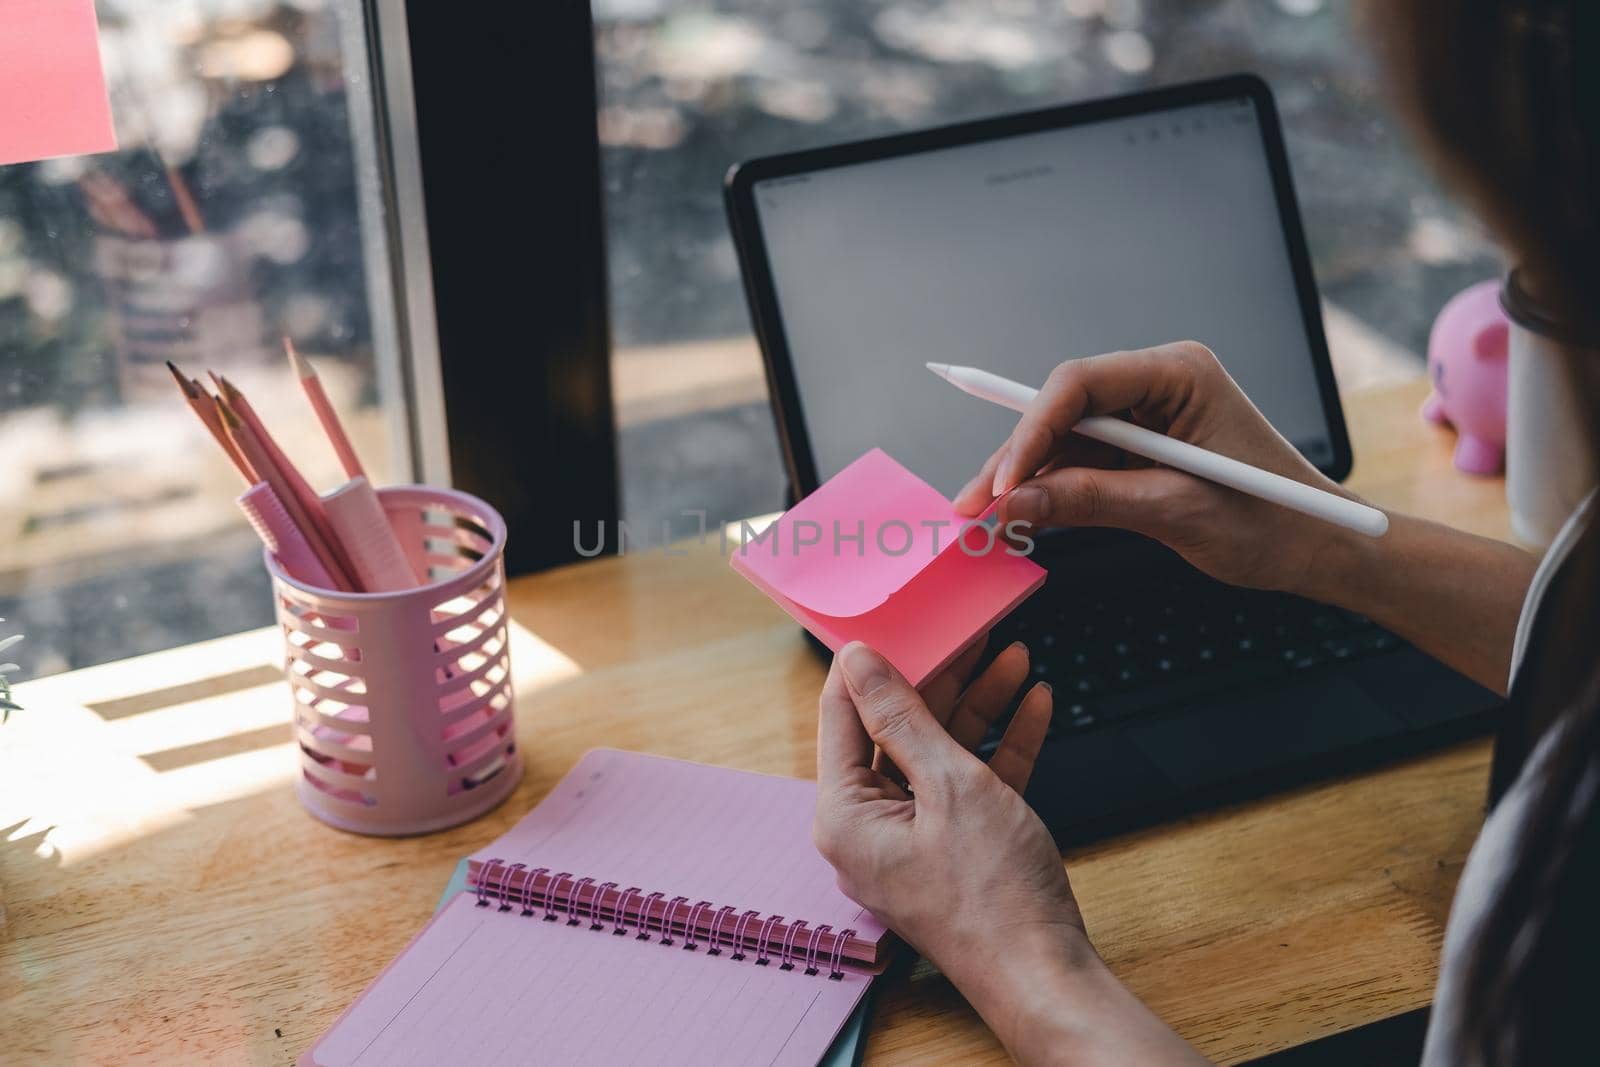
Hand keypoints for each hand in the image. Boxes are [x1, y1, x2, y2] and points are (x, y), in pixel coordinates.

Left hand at [814, 642, 1207, 1065]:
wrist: (1046, 974)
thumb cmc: (994, 896)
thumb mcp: (949, 784)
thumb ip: (903, 717)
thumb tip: (859, 662)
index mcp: (845, 814)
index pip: (842, 716)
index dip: (868, 664)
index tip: (892, 619)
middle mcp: (869, 828)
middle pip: (895, 731)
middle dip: (941, 678)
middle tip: (970, 633)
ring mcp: (913, 841)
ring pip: (938, 753)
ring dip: (979, 705)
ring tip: (1014, 658)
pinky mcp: (954, 850)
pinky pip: (968, 785)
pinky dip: (1000, 747)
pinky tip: (1033, 706)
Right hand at [954, 341, 1370, 596]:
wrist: (1321, 550)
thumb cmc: (1273, 524)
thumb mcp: (1177, 513)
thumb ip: (1092, 502)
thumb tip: (1012, 505)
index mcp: (1179, 373)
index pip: (1080, 383)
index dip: (1030, 429)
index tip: (1001, 481)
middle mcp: (1158, 383)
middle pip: (1062, 410)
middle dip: (1016, 460)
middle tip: (970, 506)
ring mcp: (1147, 415)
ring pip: (1064, 440)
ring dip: (1024, 481)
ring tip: (981, 521)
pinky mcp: (1141, 448)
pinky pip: (1082, 463)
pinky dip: (1050, 493)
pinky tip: (1017, 519)